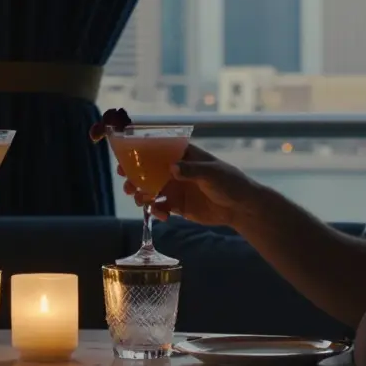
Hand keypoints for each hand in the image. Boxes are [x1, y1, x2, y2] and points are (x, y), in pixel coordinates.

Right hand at [119, 144, 264, 227]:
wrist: (241, 208)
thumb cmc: (230, 183)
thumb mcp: (212, 174)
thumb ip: (191, 170)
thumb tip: (171, 168)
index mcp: (183, 156)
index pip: (157, 150)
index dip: (139, 153)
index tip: (124, 159)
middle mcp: (176, 170)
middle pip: (148, 171)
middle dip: (135, 177)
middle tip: (128, 185)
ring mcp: (176, 188)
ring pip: (150, 189)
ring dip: (141, 195)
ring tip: (140, 200)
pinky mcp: (178, 205)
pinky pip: (160, 207)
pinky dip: (156, 211)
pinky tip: (162, 215)